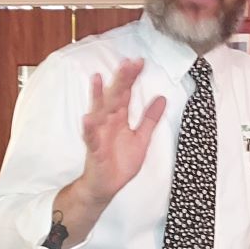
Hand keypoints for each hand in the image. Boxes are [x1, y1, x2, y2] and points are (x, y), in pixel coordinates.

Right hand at [75, 59, 165, 204]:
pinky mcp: (94, 149)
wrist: (106, 186)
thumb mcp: (142, 139)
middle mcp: (108, 122)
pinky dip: (89, 128)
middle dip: (120, 80)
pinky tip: (87, 118)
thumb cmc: (120, 162)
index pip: (126, 93)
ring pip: (99, 112)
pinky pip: (91, 138)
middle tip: (127, 63)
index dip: (132, 78)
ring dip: (98, 96)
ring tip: (98, 78)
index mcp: (119, 118)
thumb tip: (162, 98)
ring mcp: (99, 134)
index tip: (139, 62)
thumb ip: (150, 119)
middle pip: (114, 97)